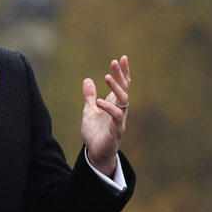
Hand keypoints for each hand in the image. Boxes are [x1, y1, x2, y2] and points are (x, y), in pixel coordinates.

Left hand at [81, 56, 130, 176]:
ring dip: (116, 88)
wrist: (96, 153)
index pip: (121, 85)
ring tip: (107, 77)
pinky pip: (116, 116)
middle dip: (120, 75)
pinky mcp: (117, 130)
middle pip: (124, 89)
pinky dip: (108, 108)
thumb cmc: (95, 133)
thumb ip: (89, 97)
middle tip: (115, 62)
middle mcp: (120, 109)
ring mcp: (120, 119)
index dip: (123, 72)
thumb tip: (87, 80)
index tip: (122, 58)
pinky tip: (99, 102)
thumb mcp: (88, 112)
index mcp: (114, 104)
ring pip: (123, 100)